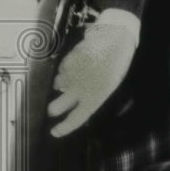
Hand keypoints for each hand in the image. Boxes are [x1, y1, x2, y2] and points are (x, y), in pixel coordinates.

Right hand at [47, 21, 136, 136]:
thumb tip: (74, 99)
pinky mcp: (67, 62)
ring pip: (57, 85)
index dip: (64, 127)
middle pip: (56, 107)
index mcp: (95, 98)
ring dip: (61, 84)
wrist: (115, 38)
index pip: (76, 118)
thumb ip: (92, 94)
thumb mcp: (108, 84)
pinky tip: (77, 63)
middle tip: (53, 108)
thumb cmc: (116, 64)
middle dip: (53, 109)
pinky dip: (66, 69)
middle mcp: (79, 90)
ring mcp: (71, 75)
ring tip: (75, 76)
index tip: (54, 132)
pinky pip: (61, 69)